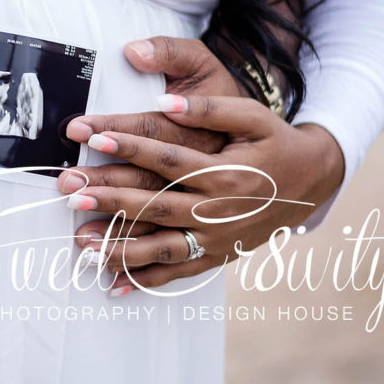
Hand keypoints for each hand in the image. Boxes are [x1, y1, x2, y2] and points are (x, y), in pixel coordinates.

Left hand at [60, 94, 344, 294]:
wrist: (312, 181)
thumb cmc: (276, 142)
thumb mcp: (253, 117)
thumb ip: (210, 108)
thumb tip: (165, 101)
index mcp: (228, 173)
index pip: (169, 160)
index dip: (131, 147)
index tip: (94, 138)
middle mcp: (221, 211)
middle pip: (157, 205)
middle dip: (110, 200)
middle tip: (72, 192)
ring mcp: (219, 239)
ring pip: (163, 247)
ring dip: (120, 247)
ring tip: (80, 243)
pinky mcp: (217, 256)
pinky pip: (178, 273)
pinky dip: (145, 279)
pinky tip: (112, 283)